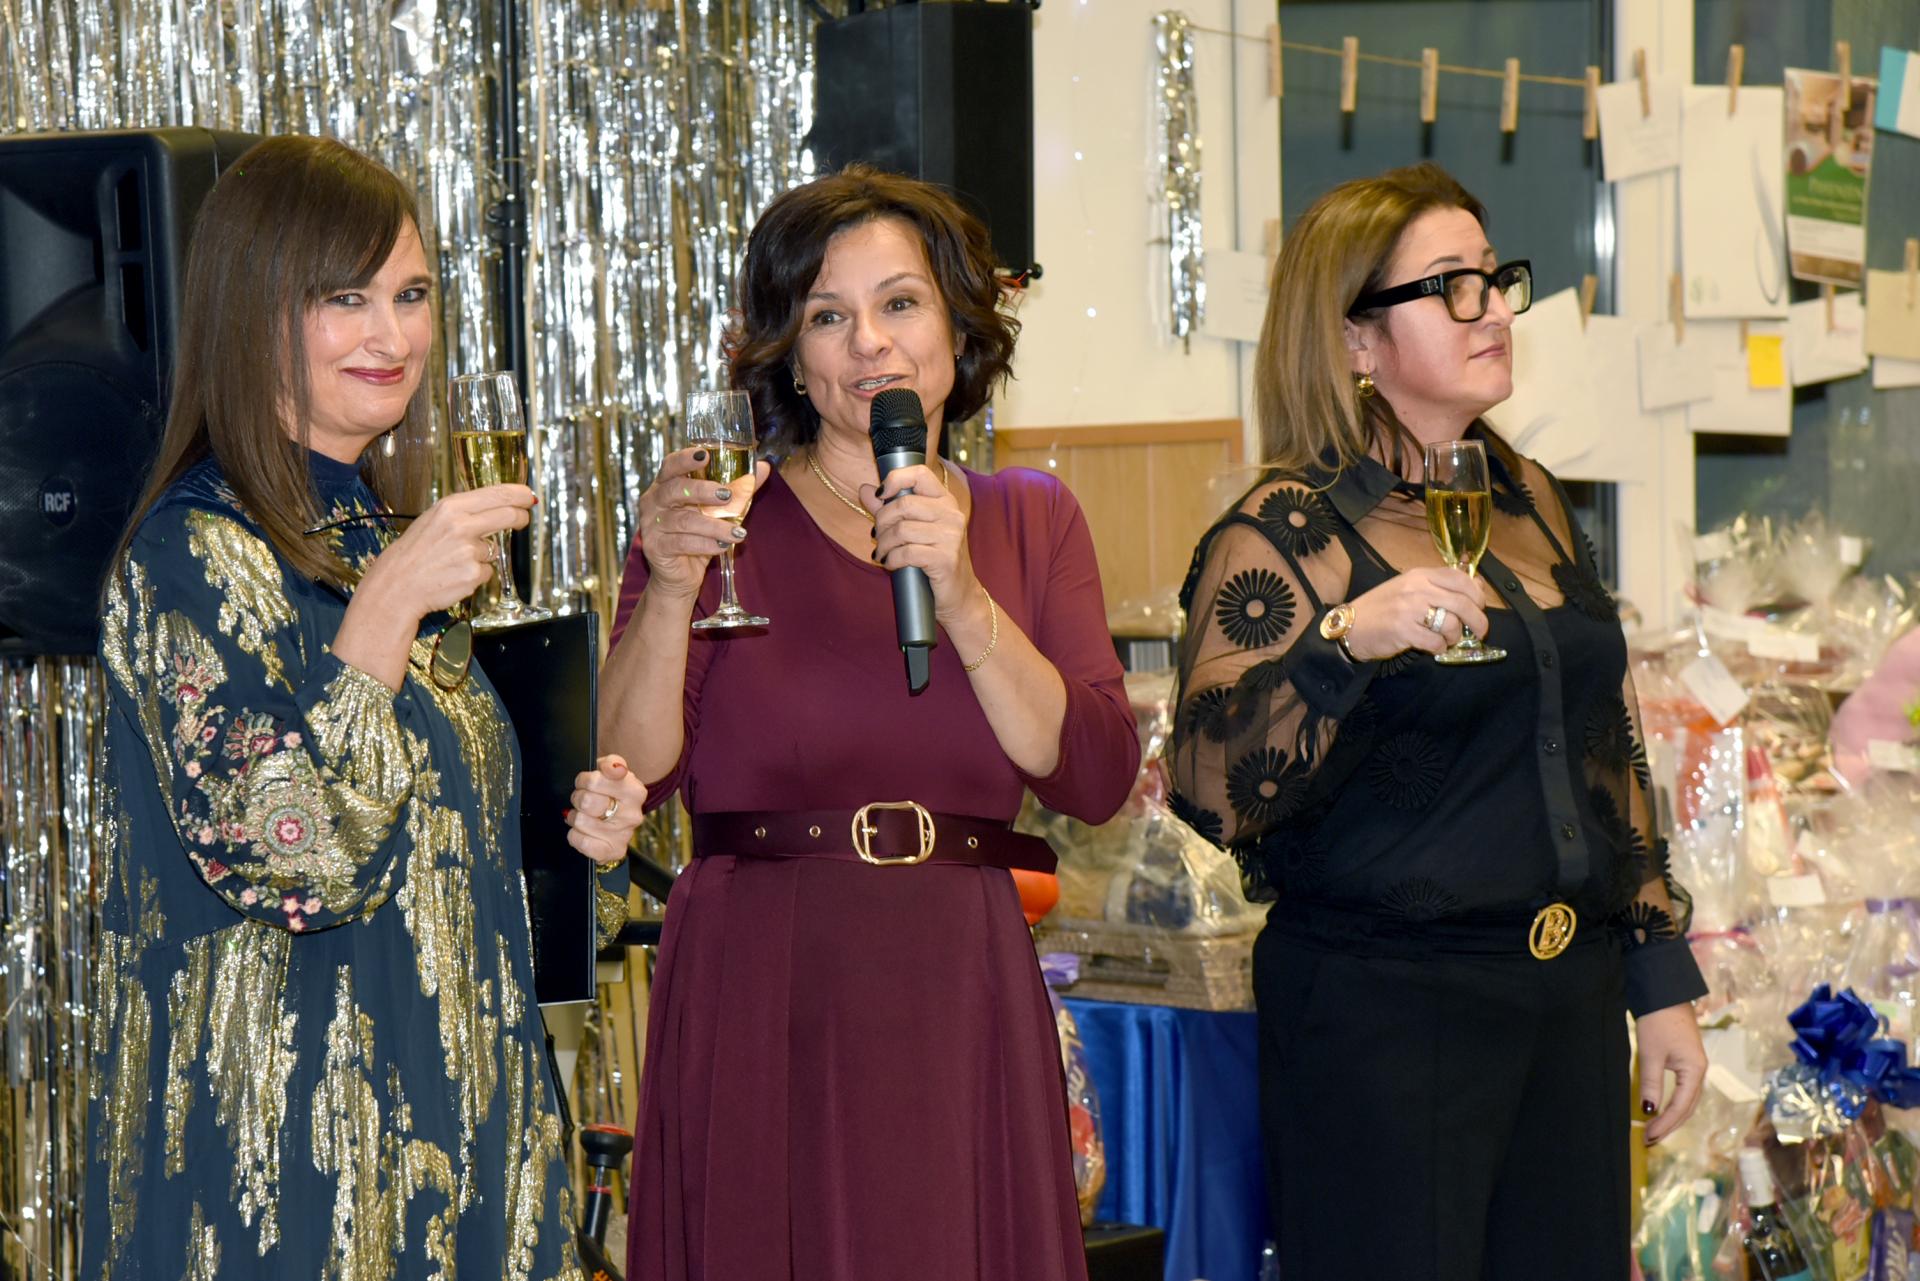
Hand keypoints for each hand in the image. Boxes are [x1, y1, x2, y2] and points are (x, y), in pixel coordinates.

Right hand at [357, 484, 534, 621]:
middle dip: (520, 517)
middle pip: (508, 516)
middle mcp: (461, 525)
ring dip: (482, 555)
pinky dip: (476, 574)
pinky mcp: (473, 574)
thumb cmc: (415, 552)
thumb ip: (464, 512)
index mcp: (450, 507)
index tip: (528, 495)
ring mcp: (469, 551)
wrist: (397, 584)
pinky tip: (455, 574)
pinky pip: (487, 571)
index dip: (519, 494)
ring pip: (494, 549)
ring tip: (454, 560)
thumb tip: (496, 504)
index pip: (497, 494)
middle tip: (522, 519)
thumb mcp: (434, 519)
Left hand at [566, 754, 646, 864]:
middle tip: (584, 800)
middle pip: (586, 802)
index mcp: (635, 791)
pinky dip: (575, 836)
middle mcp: (633, 815)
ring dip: (576, 817)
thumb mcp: (610, 771)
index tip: (587, 783)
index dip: (583, 781)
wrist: (616, 818)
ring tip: (585, 816)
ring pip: (580, 821)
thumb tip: (616, 768)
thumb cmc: (610, 791)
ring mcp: (624, 835)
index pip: (594, 781)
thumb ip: (612, 763)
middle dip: (578, 799)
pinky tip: (584, 831)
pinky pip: (580, 841)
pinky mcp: (612, 851)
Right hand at [637, 447, 771, 601]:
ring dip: (714, 526)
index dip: (685, 459)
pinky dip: (705, 545)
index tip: (705, 455)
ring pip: (684, 520)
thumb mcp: (717, 510)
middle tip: (727, 495)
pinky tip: (722, 546)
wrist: (680, 574)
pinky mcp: (655, 547)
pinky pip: (682, 543)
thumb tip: (763, 467)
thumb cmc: (698, 535)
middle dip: (702, 490)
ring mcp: (651, 525)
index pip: (671, 465)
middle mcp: (653, 502)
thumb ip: (738, 488)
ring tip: (738, 533)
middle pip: (675, 489)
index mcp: (665, 485)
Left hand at [859, 465, 976, 624]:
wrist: (959, 595)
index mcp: (945, 501)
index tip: (881, 495)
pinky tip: (890, 565)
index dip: (895, 479)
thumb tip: (865, 489)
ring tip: (882, 553)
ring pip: (902, 530)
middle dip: (882, 521)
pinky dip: (892, 560)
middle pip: (904, 505)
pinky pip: (908, 553)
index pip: (920, 474)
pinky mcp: (946, 559)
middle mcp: (952, 515)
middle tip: (877, 536)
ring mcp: (951, 537)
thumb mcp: (913, 530)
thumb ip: (889, 509)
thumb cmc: (934, 560)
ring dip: (884, 544)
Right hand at [1344, 567, 1490, 660]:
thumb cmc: (1382, 607)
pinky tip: (1432, 647)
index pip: (1460, 578)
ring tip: (1446, 640)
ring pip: (1452, 624)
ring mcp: (1410, 610)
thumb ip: (1440, 586)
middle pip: (1463, 603)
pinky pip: (1436, 642)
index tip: (1480, 606)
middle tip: (1479, 632)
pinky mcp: (1404, 631)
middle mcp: (1417, 589)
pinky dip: (1439, 648)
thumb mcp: (1410, 587)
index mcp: (1420, 575)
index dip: (1477, 594)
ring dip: (1455, 637)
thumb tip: (1477, 586)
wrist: (1351, 625)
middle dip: (1478, 621)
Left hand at [1637, 1002, 1706, 1144]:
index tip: (1648, 1136)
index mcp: (1695, 1071)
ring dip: (1672, 1117)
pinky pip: (1684, 1090)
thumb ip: (1652, 1084)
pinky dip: (1673, 1104)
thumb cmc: (1658, 1021)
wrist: (1665, 993)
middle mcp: (1700, 1071)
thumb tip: (1649, 1111)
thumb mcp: (1651, 1054)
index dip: (1665, 1124)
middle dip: (1670, 1125)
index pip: (1681, 1106)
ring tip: (1654, 1131)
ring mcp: (1695, 1066)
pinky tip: (1661, 1110)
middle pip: (1688, 1108)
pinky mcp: (1688, 1061)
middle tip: (1650, 1140)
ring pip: (1687, 1100)